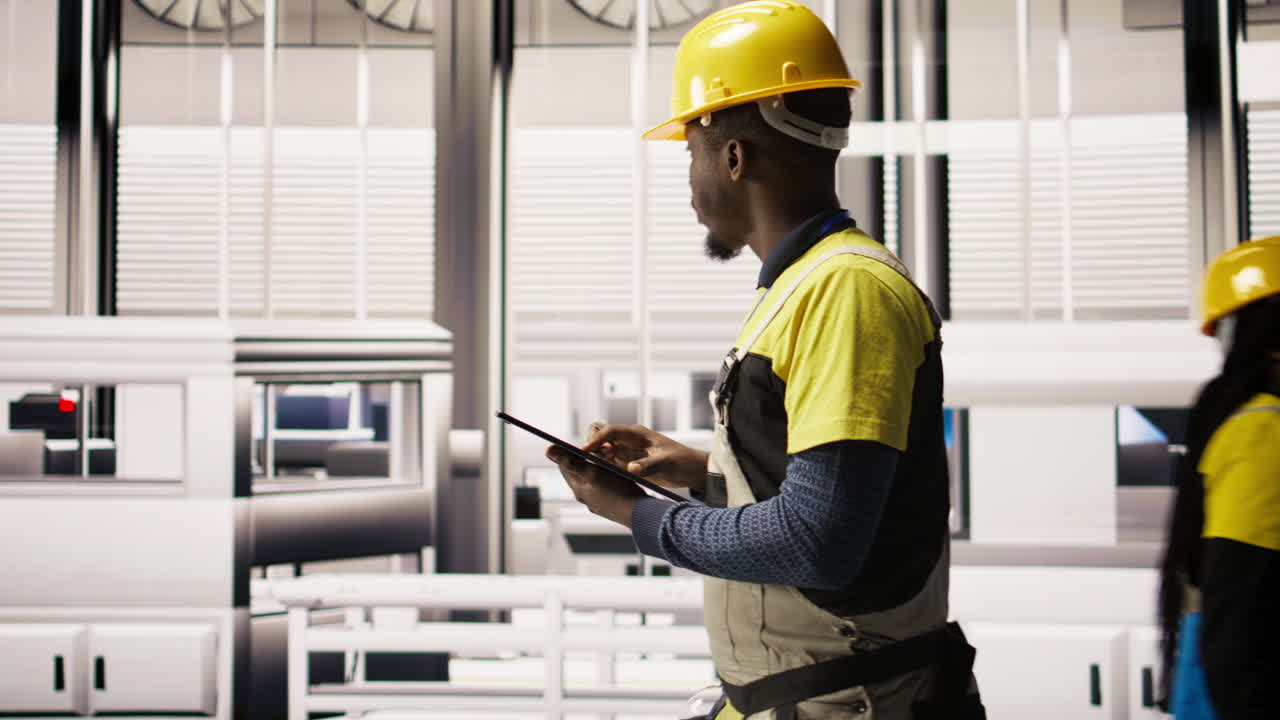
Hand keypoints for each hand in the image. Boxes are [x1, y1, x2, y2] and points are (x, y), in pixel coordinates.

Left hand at [546, 445, 644, 526]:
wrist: (639, 514)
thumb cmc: (617, 492)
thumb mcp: (593, 472)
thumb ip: (571, 461)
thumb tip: (548, 450)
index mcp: (578, 489)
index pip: (565, 466)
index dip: (570, 452)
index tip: (580, 443)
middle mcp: (585, 497)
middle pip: (578, 473)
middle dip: (584, 460)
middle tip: (596, 450)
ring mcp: (597, 503)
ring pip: (592, 481)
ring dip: (597, 470)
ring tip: (608, 461)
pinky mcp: (610, 506)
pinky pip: (604, 489)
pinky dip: (607, 480)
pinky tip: (618, 477)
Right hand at [582, 423, 708, 493]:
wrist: (692, 471)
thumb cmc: (682, 461)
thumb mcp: (666, 463)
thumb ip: (648, 465)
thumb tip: (631, 469)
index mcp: (636, 434)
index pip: (608, 432)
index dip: (595, 440)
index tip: (584, 452)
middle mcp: (627, 441)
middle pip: (599, 435)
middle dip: (592, 446)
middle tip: (592, 463)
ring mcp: (626, 452)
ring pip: (601, 450)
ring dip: (595, 459)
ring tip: (593, 472)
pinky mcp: (627, 464)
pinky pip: (608, 463)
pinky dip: (601, 468)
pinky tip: (601, 479)